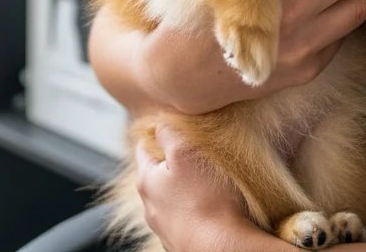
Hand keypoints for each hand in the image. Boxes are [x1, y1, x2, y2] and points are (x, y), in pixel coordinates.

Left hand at [134, 123, 258, 251]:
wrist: (222, 249)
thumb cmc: (207, 201)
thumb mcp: (186, 152)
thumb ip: (169, 133)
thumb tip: (160, 125)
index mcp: (146, 181)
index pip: (143, 149)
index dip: (156, 135)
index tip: (170, 129)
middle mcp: (150, 207)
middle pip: (156, 176)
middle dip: (172, 164)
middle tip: (193, 156)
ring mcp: (164, 228)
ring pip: (169, 200)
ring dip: (182, 191)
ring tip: (204, 186)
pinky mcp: (181, 243)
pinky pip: (184, 220)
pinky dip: (192, 212)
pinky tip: (208, 210)